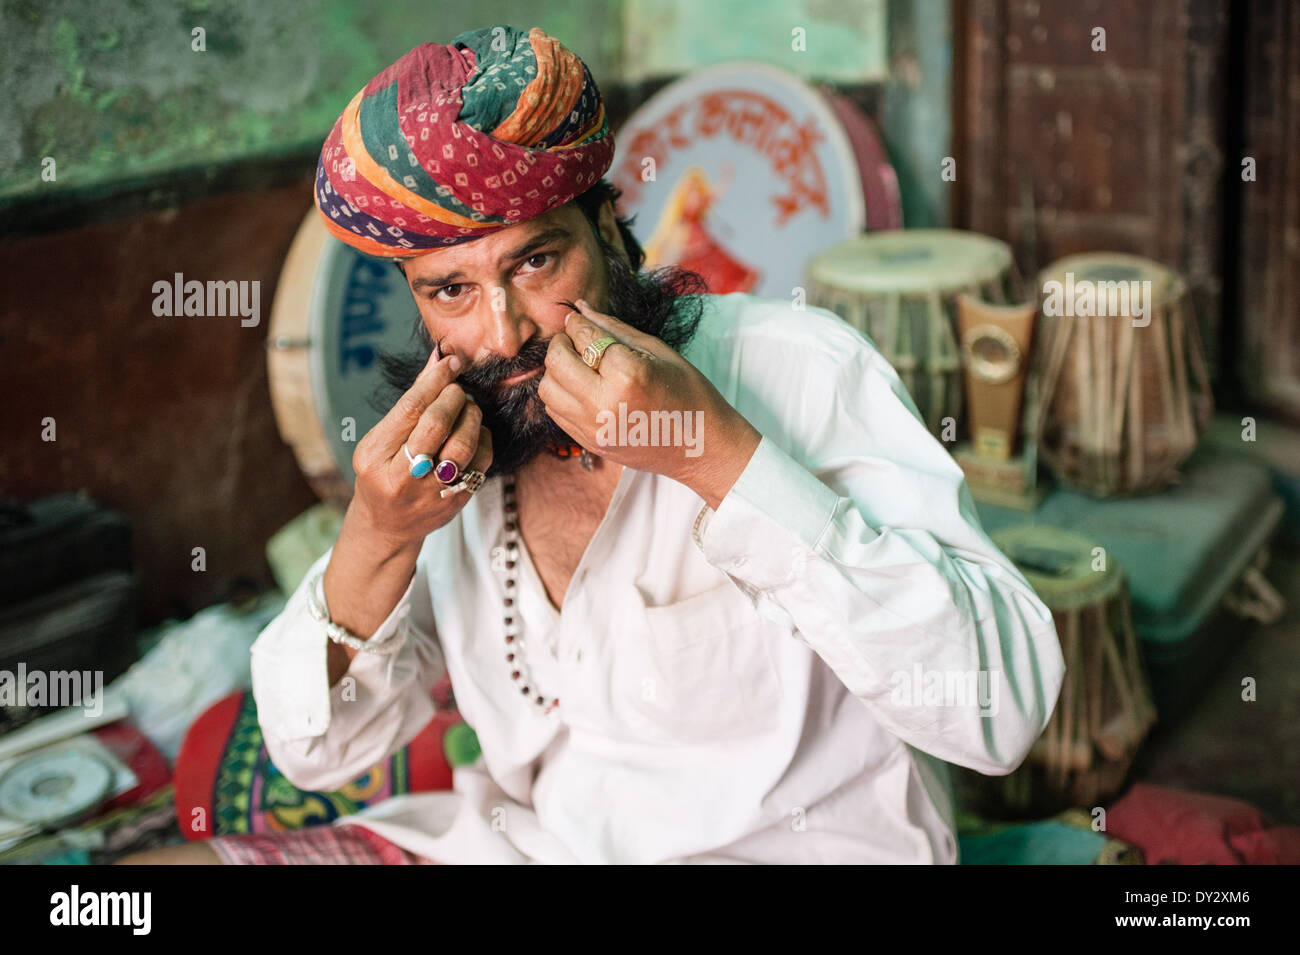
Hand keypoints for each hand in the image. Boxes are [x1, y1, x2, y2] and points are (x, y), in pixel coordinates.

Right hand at [346, 348, 492, 554]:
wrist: (388, 526)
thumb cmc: (383, 472)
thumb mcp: (381, 439)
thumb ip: (410, 402)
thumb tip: (438, 359)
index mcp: (375, 457)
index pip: (410, 409)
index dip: (434, 381)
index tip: (451, 362)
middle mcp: (401, 478)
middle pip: (436, 425)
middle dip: (453, 398)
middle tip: (458, 390)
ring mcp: (430, 493)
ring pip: (462, 445)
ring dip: (472, 417)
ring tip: (469, 408)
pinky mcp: (455, 501)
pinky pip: (480, 464)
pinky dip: (483, 439)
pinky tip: (476, 431)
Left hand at [538, 299, 760, 508]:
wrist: (703, 448)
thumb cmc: (690, 394)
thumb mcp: (658, 352)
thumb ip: (615, 329)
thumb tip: (580, 308)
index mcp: (628, 374)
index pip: (584, 336)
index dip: (577, 323)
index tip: (578, 318)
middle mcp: (604, 403)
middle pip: (557, 360)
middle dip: (562, 343)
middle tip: (576, 340)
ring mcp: (594, 428)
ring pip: (548, 388)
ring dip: (557, 371)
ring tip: (579, 366)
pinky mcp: (589, 443)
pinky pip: (555, 412)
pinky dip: (562, 394)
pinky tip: (583, 388)